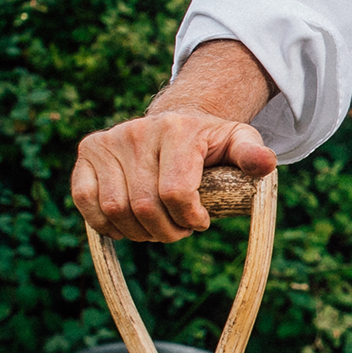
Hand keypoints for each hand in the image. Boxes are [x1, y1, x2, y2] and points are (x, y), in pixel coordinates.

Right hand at [71, 39, 277, 243]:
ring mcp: (109, 140)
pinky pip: (86, 200)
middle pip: (145, 206)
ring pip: (116, 209)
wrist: (176, 121)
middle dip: (166, 231)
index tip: (200, 221)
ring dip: (138, 232)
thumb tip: (265, 165)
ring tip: (158, 227)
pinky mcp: (89, 151)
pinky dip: (106, 224)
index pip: (175, 192)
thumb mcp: (238, 142)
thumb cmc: (210, 141)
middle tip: (180, 230)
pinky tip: (128, 224)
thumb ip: (252, 154)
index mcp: (177, 129)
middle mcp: (138, 130)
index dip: (189, 219)